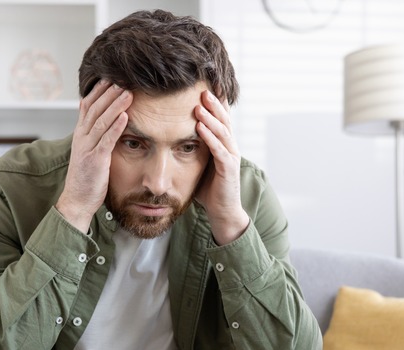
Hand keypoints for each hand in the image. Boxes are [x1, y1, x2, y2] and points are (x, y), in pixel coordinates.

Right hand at [56, 81, 132, 232]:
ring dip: (115, 105)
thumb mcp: (89, 152)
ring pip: (101, 121)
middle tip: (123, 78)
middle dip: (109, 93)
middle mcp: (81, 137)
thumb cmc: (87, 177)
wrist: (77, 200)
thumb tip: (107, 121)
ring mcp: (87, 148)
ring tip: (128, 93)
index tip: (111, 77)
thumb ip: (95, 136)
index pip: (88, 106)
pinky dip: (116, 127)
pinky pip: (106, 140)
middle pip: (95, 109)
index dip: (99, 91)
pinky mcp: (95, 160)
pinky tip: (125, 116)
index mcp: (80, 134)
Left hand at [195, 90, 249, 244]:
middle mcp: (230, 146)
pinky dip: (210, 138)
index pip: (220, 117)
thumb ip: (192, 147)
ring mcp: (231, 157)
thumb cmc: (209, 188)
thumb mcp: (199, 163)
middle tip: (202, 86)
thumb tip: (172, 133)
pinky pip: (219, 150)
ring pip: (223, 131)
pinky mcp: (228, 170)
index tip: (205, 84)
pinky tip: (200, 128)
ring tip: (200, 103)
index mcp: (223, 143)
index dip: (214, 101)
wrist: (223, 212)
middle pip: (223, 119)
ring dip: (211, 116)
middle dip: (213, 102)